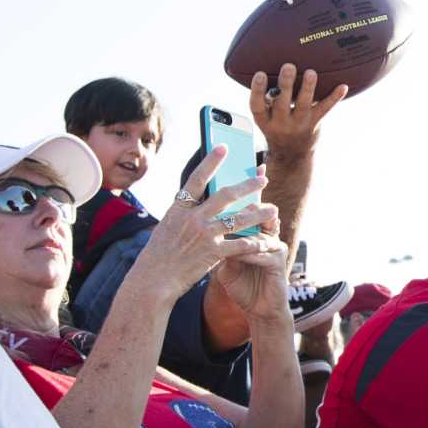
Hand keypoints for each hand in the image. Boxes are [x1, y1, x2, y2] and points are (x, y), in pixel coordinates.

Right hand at [131, 147, 281, 301]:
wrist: (153, 279)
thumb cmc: (159, 256)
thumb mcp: (167, 228)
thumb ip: (185, 215)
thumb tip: (201, 202)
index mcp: (179, 209)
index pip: (197, 179)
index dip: (211, 162)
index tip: (224, 147)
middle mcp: (192, 218)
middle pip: (225, 195)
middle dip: (247, 186)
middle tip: (263, 179)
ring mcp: (203, 235)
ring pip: (238, 219)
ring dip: (258, 213)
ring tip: (273, 209)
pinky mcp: (212, 253)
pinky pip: (240, 245)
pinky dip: (254, 243)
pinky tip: (266, 241)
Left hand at [212, 214, 291, 326]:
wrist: (259, 311)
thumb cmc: (243, 287)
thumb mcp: (228, 266)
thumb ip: (221, 250)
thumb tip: (204, 236)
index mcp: (257, 235)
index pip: (248, 213)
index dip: (233, 207)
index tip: (214, 201)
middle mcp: (269, 238)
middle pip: (257, 216)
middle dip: (240, 214)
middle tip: (221, 213)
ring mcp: (276, 249)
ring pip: (257, 235)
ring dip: (241, 235)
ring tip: (224, 234)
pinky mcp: (279, 262)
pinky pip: (263, 254)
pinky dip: (249, 254)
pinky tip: (236, 255)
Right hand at [249, 65, 347, 158]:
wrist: (292, 154)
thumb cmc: (276, 126)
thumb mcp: (265, 117)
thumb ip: (265, 99)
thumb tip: (267, 66)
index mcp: (265, 120)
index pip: (257, 106)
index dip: (257, 90)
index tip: (260, 74)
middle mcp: (280, 123)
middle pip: (282, 104)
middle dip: (285, 85)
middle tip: (289, 67)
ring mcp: (299, 124)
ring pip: (303, 105)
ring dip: (307, 88)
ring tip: (311, 73)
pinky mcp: (314, 123)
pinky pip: (324, 109)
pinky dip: (334, 98)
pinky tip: (343, 86)